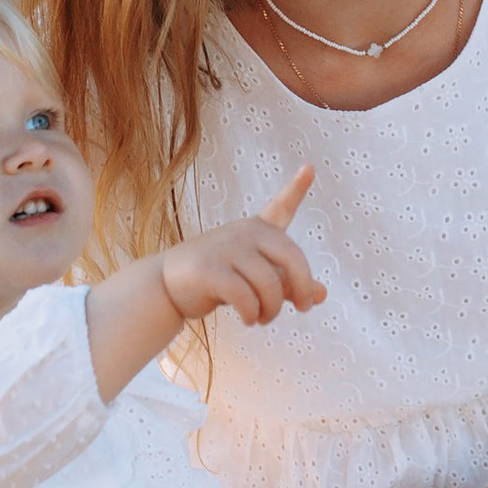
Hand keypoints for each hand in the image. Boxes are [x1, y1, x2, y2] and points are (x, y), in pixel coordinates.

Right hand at [160, 169, 322, 332]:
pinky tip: (249, 320)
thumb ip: (288, 284)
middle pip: (292, 258)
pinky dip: (253, 315)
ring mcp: (227, 248)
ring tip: (263, 318)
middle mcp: (244, 232)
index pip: (280, 206)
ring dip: (272, 310)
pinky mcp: (211, 270)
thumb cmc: (216, 280)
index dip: (296, 187)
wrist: (165, 287)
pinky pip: (246, 298)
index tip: (310, 167)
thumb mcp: (256, 279)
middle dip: (303, 287)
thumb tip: (321, 294)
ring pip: (269, 284)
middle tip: (304, 307)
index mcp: (257, 229)